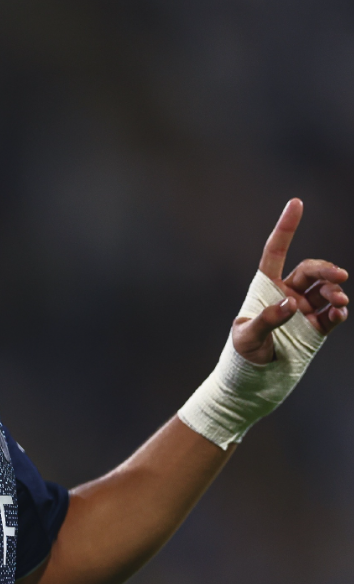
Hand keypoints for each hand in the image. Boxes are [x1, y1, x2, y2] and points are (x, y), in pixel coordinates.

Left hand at [233, 199, 348, 363]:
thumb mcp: (247, 336)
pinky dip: (339, 311)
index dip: (286, 227)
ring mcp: (303, 310)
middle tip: (339, 278)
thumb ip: (268, 319)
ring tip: (339, 301)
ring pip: (324, 290)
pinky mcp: (316, 329)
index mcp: (265, 287)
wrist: (253, 381)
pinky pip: (332, 314)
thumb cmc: (242, 354)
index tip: (296, 202)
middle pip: (309, 270)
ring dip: (334, 291)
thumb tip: (292, 304)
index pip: (276, 251)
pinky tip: (341, 312)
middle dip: (325, 269)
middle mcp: (286, 294)